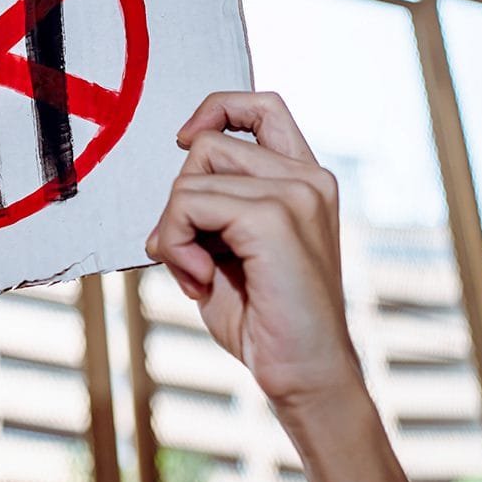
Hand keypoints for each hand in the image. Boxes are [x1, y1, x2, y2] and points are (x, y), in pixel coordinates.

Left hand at [146, 91, 355, 408]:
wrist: (304, 374)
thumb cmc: (266, 319)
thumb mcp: (232, 247)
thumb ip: (213, 204)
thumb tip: (176, 182)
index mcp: (305, 179)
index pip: (262, 106)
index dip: (215, 111)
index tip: (186, 143)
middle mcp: (308, 178)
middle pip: (209, 144)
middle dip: (179, 201)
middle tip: (189, 256)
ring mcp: (296, 193)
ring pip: (191, 176)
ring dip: (174, 229)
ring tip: (199, 274)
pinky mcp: (274, 217)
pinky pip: (188, 205)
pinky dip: (176, 245)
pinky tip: (200, 281)